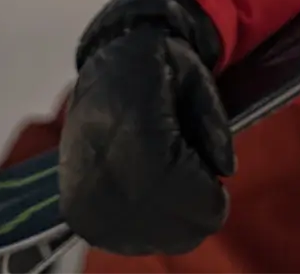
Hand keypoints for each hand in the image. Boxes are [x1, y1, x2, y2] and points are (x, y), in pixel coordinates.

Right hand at [57, 0, 234, 254]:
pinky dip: (148, 226)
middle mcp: (97, 167)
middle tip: (203, 185)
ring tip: (178, 185)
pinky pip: (120, 237)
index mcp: (129, 129)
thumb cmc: (161, 66)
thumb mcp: (197, 78)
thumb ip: (215, 126)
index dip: (206, 197)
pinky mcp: (75, 209)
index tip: (219, 186)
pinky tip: (158, 198)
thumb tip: (225, 170)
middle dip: (194, 211)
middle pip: (160, 221)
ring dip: (171, 221)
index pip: (175, 189)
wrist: (113, 62)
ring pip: (143, 236)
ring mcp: (81, 194)